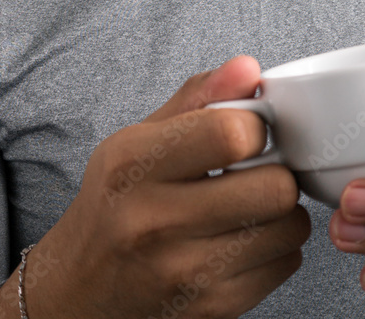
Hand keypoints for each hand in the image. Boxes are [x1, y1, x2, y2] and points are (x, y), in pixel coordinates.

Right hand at [0, 55, 309, 318]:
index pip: (232, 134)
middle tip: (257, 169)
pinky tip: (243, 238)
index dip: (255, 125)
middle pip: (273, 187)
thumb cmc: (115, 202)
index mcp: (134, 165)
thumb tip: (248, 68)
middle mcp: (154, 221)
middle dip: (276, 170)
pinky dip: (275, 248)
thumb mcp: (139, 138)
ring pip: (287, 228)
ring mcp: (183, 273)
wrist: (77, 290)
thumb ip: (198, 97)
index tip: (248, 129)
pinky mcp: (209, 310)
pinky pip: (284, 265)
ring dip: (281, 211)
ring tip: (251, 203)